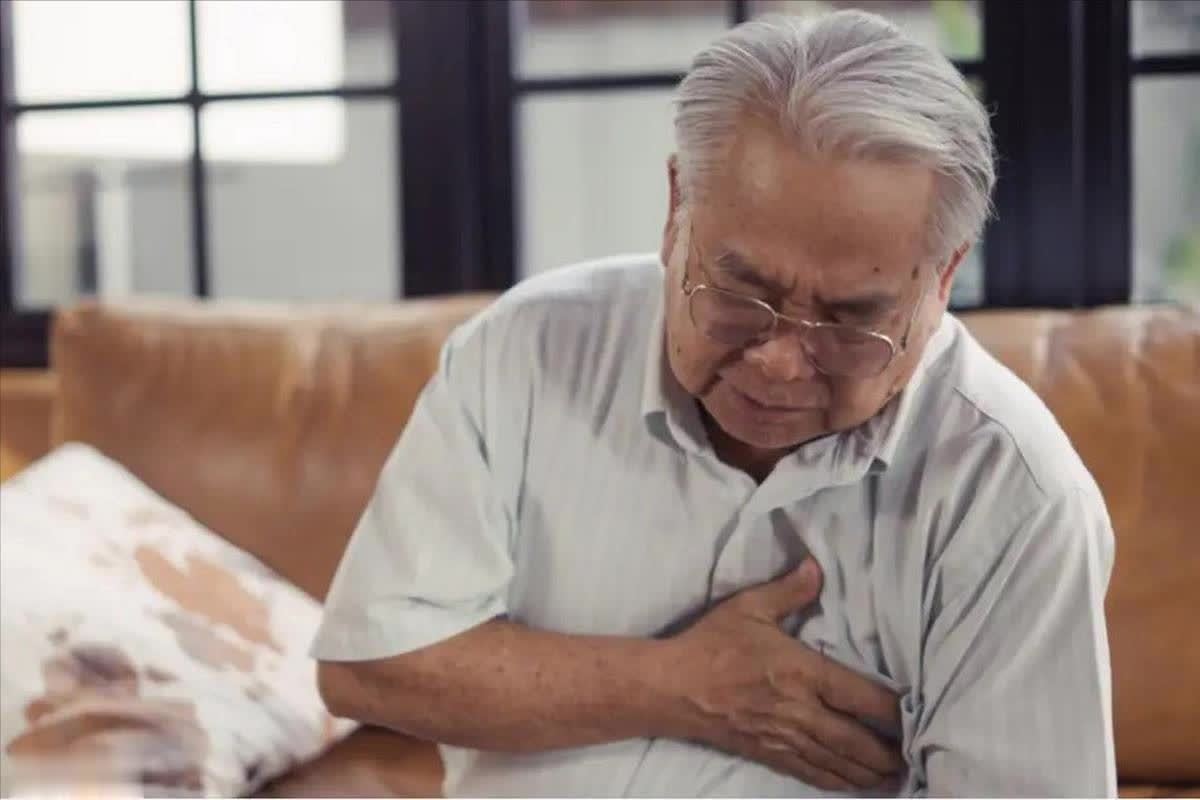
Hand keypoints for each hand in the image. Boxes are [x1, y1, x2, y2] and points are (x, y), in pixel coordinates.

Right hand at [663, 557, 903, 790]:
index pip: (861, 698)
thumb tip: (817, 567)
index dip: (894, 712)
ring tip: (897, 776)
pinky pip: (813, 775)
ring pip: (839, 764)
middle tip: (917, 755)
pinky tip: (854, 786)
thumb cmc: (712, 644)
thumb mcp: (749, 607)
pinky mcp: (769, 755)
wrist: (672, 688)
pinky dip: (839, 783)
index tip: (916, 714)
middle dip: (890, 753)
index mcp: (802, 673)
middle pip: (858, 742)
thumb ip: (788, 590)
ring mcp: (785, 738)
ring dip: (871, 773)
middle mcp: (800, 712)